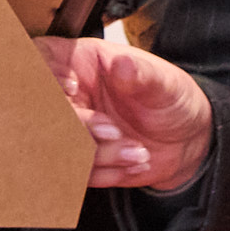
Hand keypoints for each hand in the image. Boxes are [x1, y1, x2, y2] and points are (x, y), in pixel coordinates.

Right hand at [37, 35, 214, 190]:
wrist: (185, 139)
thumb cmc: (172, 98)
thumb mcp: (163, 84)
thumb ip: (140, 75)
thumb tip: (122, 64)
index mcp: (82, 61)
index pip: (44, 57)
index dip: (47, 72)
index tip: (72, 87)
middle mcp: (69, 95)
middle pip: (45, 108)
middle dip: (79, 125)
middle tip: (114, 131)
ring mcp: (70, 128)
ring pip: (58, 145)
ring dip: (97, 155)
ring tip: (138, 153)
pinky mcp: (77, 158)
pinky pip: (74, 172)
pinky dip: (103, 173)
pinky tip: (134, 165)